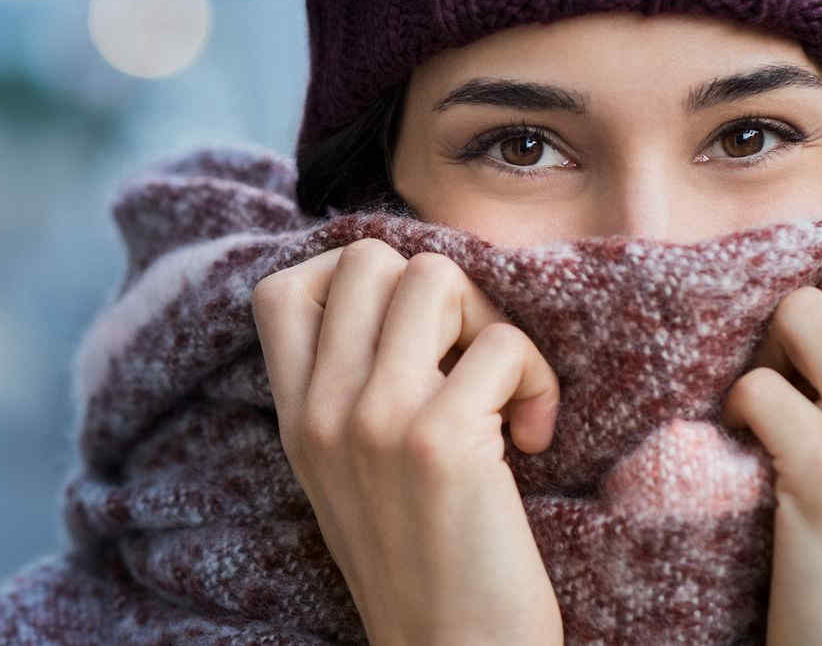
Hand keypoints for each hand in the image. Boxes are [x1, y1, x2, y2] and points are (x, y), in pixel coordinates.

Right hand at [250, 238, 563, 644]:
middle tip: (467, 358)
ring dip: (490, 322)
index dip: (354, 281)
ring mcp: (375, 419)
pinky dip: (538, 380)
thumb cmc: (422, 563)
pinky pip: (503, 343)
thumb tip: (408, 294)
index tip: (409, 333)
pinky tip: (535, 439)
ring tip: (504, 391)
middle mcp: (322, 410)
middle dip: (439, 291)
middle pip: (370, 259)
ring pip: (435, 277)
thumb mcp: (349, 475)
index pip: (283, 291)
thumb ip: (350, 393)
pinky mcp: (439, 440)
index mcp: (296, 419)